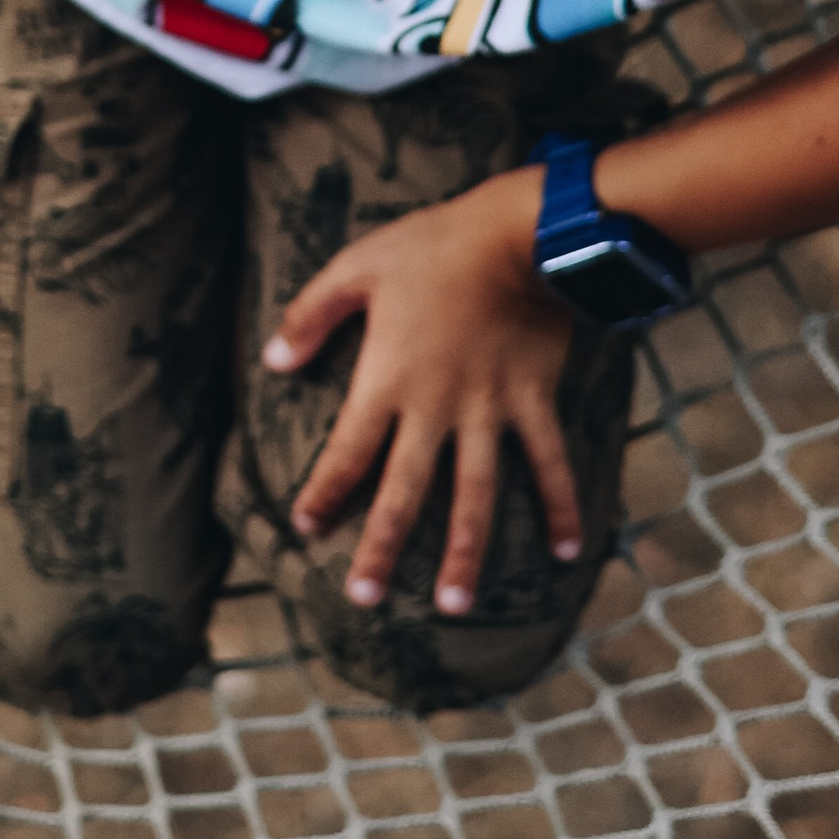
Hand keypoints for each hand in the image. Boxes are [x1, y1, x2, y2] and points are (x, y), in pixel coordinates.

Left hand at [265, 166, 574, 614]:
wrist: (515, 232)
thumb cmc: (431, 245)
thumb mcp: (355, 267)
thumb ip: (310, 316)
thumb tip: (272, 362)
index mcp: (387, 379)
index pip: (347, 450)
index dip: (325, 491)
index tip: (307, 527)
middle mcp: (435, 407)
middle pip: (404, 491)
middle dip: (383, 547)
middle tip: (364, 598)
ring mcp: (488, 411)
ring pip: (474, 495)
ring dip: (466, 553)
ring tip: (454, 606)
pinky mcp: (531, 402)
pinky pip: (549, 462)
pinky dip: (561, 505)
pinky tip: (566, 552)